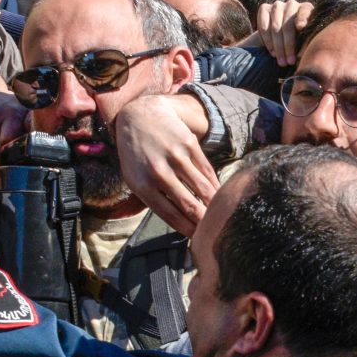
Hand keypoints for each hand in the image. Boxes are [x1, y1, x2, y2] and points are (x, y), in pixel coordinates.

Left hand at [115, 94, 218, 236]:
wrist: (140, 116)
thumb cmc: (136, 155)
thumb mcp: (134, 179)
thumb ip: (153, 199)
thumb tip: (180, 222)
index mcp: (143, 185)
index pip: (171, 215)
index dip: (188, 230)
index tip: (198, 239)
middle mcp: (159, 172)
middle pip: (190, 206)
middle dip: (204, 223)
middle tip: (214, 233)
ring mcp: (176, 157)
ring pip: (203, 189)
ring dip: (215, 206)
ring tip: (222, 217)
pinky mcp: (190, 145)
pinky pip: (207, 171)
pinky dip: (215, 186)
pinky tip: (219, 196)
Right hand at [256, 0, 312, 66]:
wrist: (279, 35)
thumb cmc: (298, 39)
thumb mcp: (305, 39)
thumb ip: (307, 41)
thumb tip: (304, 53)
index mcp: (306, 8)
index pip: (304, 12)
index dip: (302, 19)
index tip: (300, 28)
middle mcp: (292, 4)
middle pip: (288, 25)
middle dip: (288, 46)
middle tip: (289, 62)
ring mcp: (277, 5)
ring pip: (275, 28)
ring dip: (277, 47)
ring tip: (281, 60)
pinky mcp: (264, 8)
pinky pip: (263, 26)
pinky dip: (267, 41)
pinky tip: (272, 52)